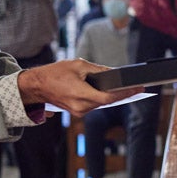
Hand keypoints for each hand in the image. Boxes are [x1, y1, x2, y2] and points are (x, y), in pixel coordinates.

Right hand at [16, 59, 140, 115]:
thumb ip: (98, 70)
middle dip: (123, 94)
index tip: (139, 88)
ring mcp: (79, 112)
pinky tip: (112, 92)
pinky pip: (95, 104)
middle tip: (138, 87)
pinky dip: (103, 98)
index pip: (109, 97)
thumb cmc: (55, 73)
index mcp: (81, 95)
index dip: (126, 93)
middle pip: (108, 101)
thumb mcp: (78, 65)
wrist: (37, 86)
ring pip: (102, 103)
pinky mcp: (78, 111)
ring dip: (114, 96)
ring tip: (128, 88)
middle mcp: (81, 107)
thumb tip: (114, 73)